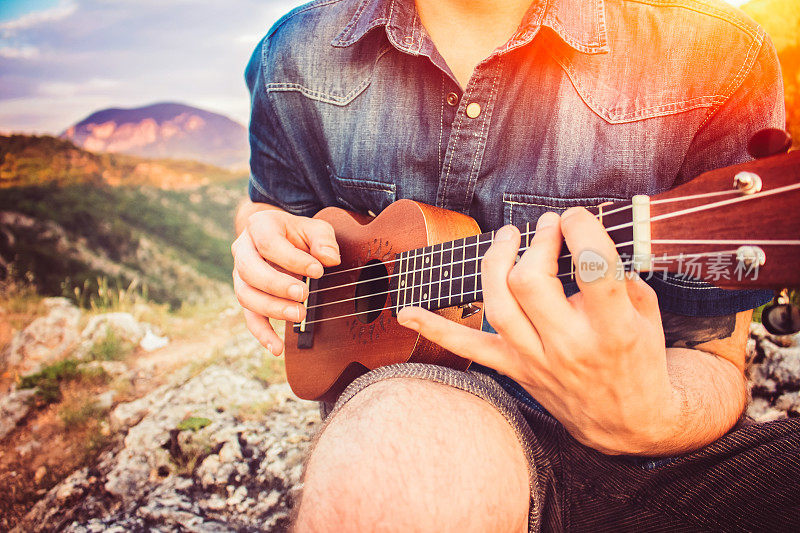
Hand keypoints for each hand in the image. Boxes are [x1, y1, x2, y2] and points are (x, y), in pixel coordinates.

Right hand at [231, 209, 339, 354]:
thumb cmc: (300, 234)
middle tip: (304, 295)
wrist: (281, 237)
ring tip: (300, 315)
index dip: (293, 259)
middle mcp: (242, 249)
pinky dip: (262, 334)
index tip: (318, 271)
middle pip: (249, 270)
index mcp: (258, 226)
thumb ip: (324, 240)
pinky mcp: (247, 296)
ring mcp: (240, 274)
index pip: (269, 243)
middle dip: (276, 285)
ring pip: (246, 295)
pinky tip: (277, 348)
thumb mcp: (316, 229)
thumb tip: (330, 259)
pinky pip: (249, 317)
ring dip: (272, 308)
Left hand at [397, 208, 680, 454]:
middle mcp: (570, 345)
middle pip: (530, 283)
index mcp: (613, 327)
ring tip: (507, 236)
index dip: (579, 229)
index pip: (592, 266)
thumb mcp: (648, 315)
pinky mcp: (515, 369)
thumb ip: (620, 275)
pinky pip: (469, 349)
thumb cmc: (639, 359)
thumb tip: (582, 237)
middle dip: (534, 243)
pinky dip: (436, 328)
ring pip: (497, 306)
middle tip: (545, 226)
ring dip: (495, 261)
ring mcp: (537, 360)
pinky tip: (406, 312)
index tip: (575, 217)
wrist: (628, 422)